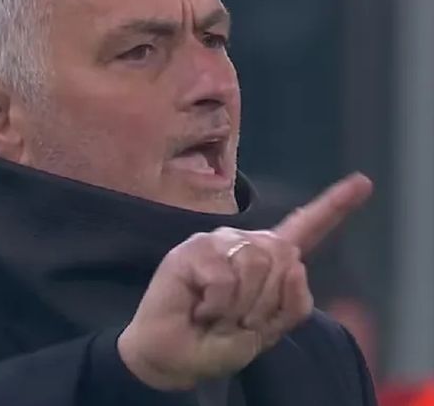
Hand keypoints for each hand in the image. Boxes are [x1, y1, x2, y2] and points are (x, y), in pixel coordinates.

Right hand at [118, 173, 372, 390]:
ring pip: (257, 266)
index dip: (334, 206)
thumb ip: (292, 300)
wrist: (175, 356)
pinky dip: (217, 307)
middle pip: (284, 258)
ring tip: (217, 314)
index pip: (305, 228)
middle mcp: (246, 244)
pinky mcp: (193, 250)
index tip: (362, 182)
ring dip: (241, 308)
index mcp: (267, 260)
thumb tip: (294, 262)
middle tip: (237, 320)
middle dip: (266, 303)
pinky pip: (225, 278)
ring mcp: (219, 243)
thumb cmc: (218, 341)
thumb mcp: (268, 329)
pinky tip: (200, 308)